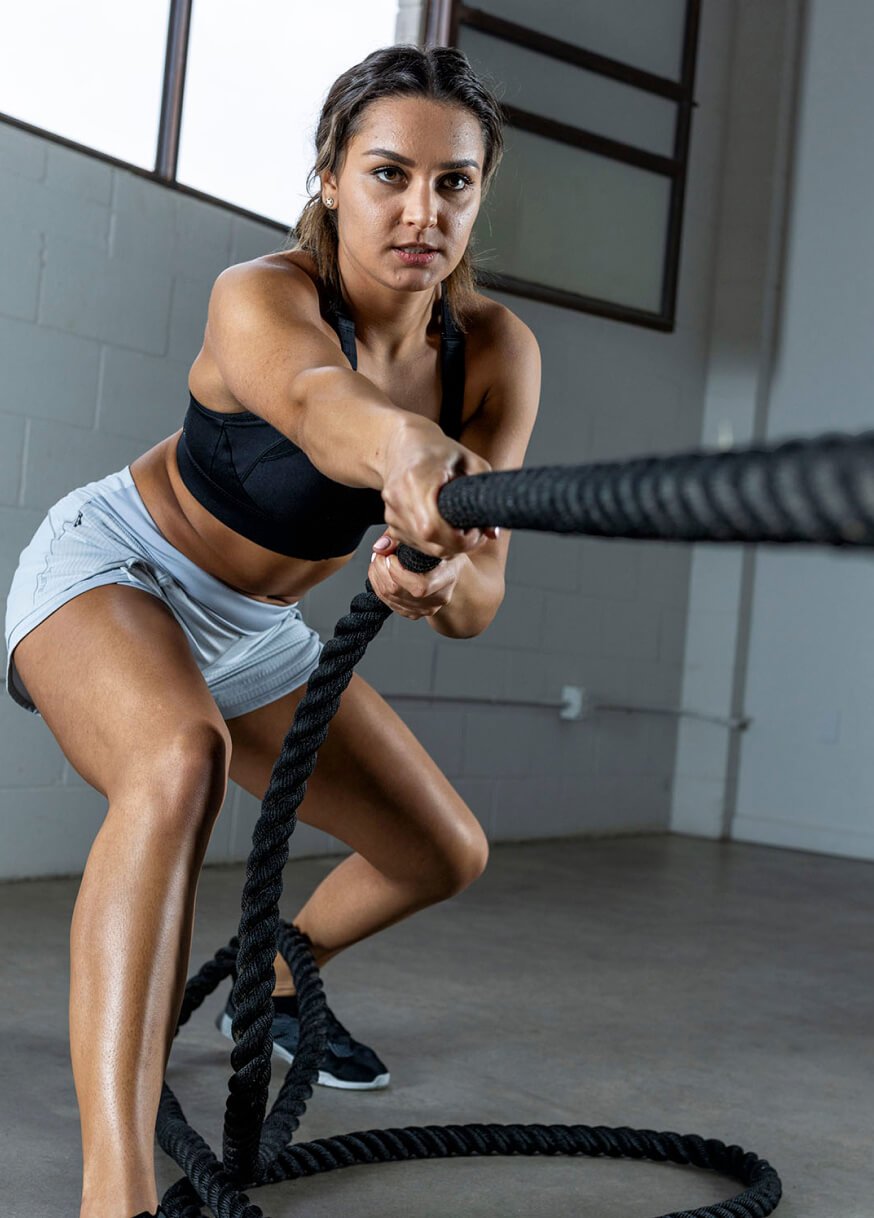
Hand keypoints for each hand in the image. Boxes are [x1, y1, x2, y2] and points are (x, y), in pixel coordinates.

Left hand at [367, 533, 467, 619]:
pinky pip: (388, 603)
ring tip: (378, 561)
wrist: (449, 571)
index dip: (397, 571)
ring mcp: (426, 608)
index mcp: (447, 577)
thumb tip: (380, 547)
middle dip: (381, 570)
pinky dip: (378, 586)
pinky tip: (380, 573)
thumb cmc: (440, 553)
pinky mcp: (414, 613)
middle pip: (398, 591)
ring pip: (389, 597)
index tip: (391, 556)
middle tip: (380, 555)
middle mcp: (438, 598)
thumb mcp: (428, 538)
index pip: (419, 586)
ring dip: (377, 577)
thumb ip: (401, 538)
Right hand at [380, 421, 496, 558]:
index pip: (434, 528)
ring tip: (459, 525)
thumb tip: (492, 533)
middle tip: (473, 531)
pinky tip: (443, 525)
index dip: (460, 539)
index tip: (476, 530)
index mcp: (416, 479)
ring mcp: (391, 512)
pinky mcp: (390, 522)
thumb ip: (483, 494)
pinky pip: (416, 545)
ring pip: (425, 548)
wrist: (403, 444)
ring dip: (447, 545)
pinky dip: (434, 542)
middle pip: (431, 543)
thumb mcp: (469, 462)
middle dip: (458, 545)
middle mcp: (399, 499)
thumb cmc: (438, 450)